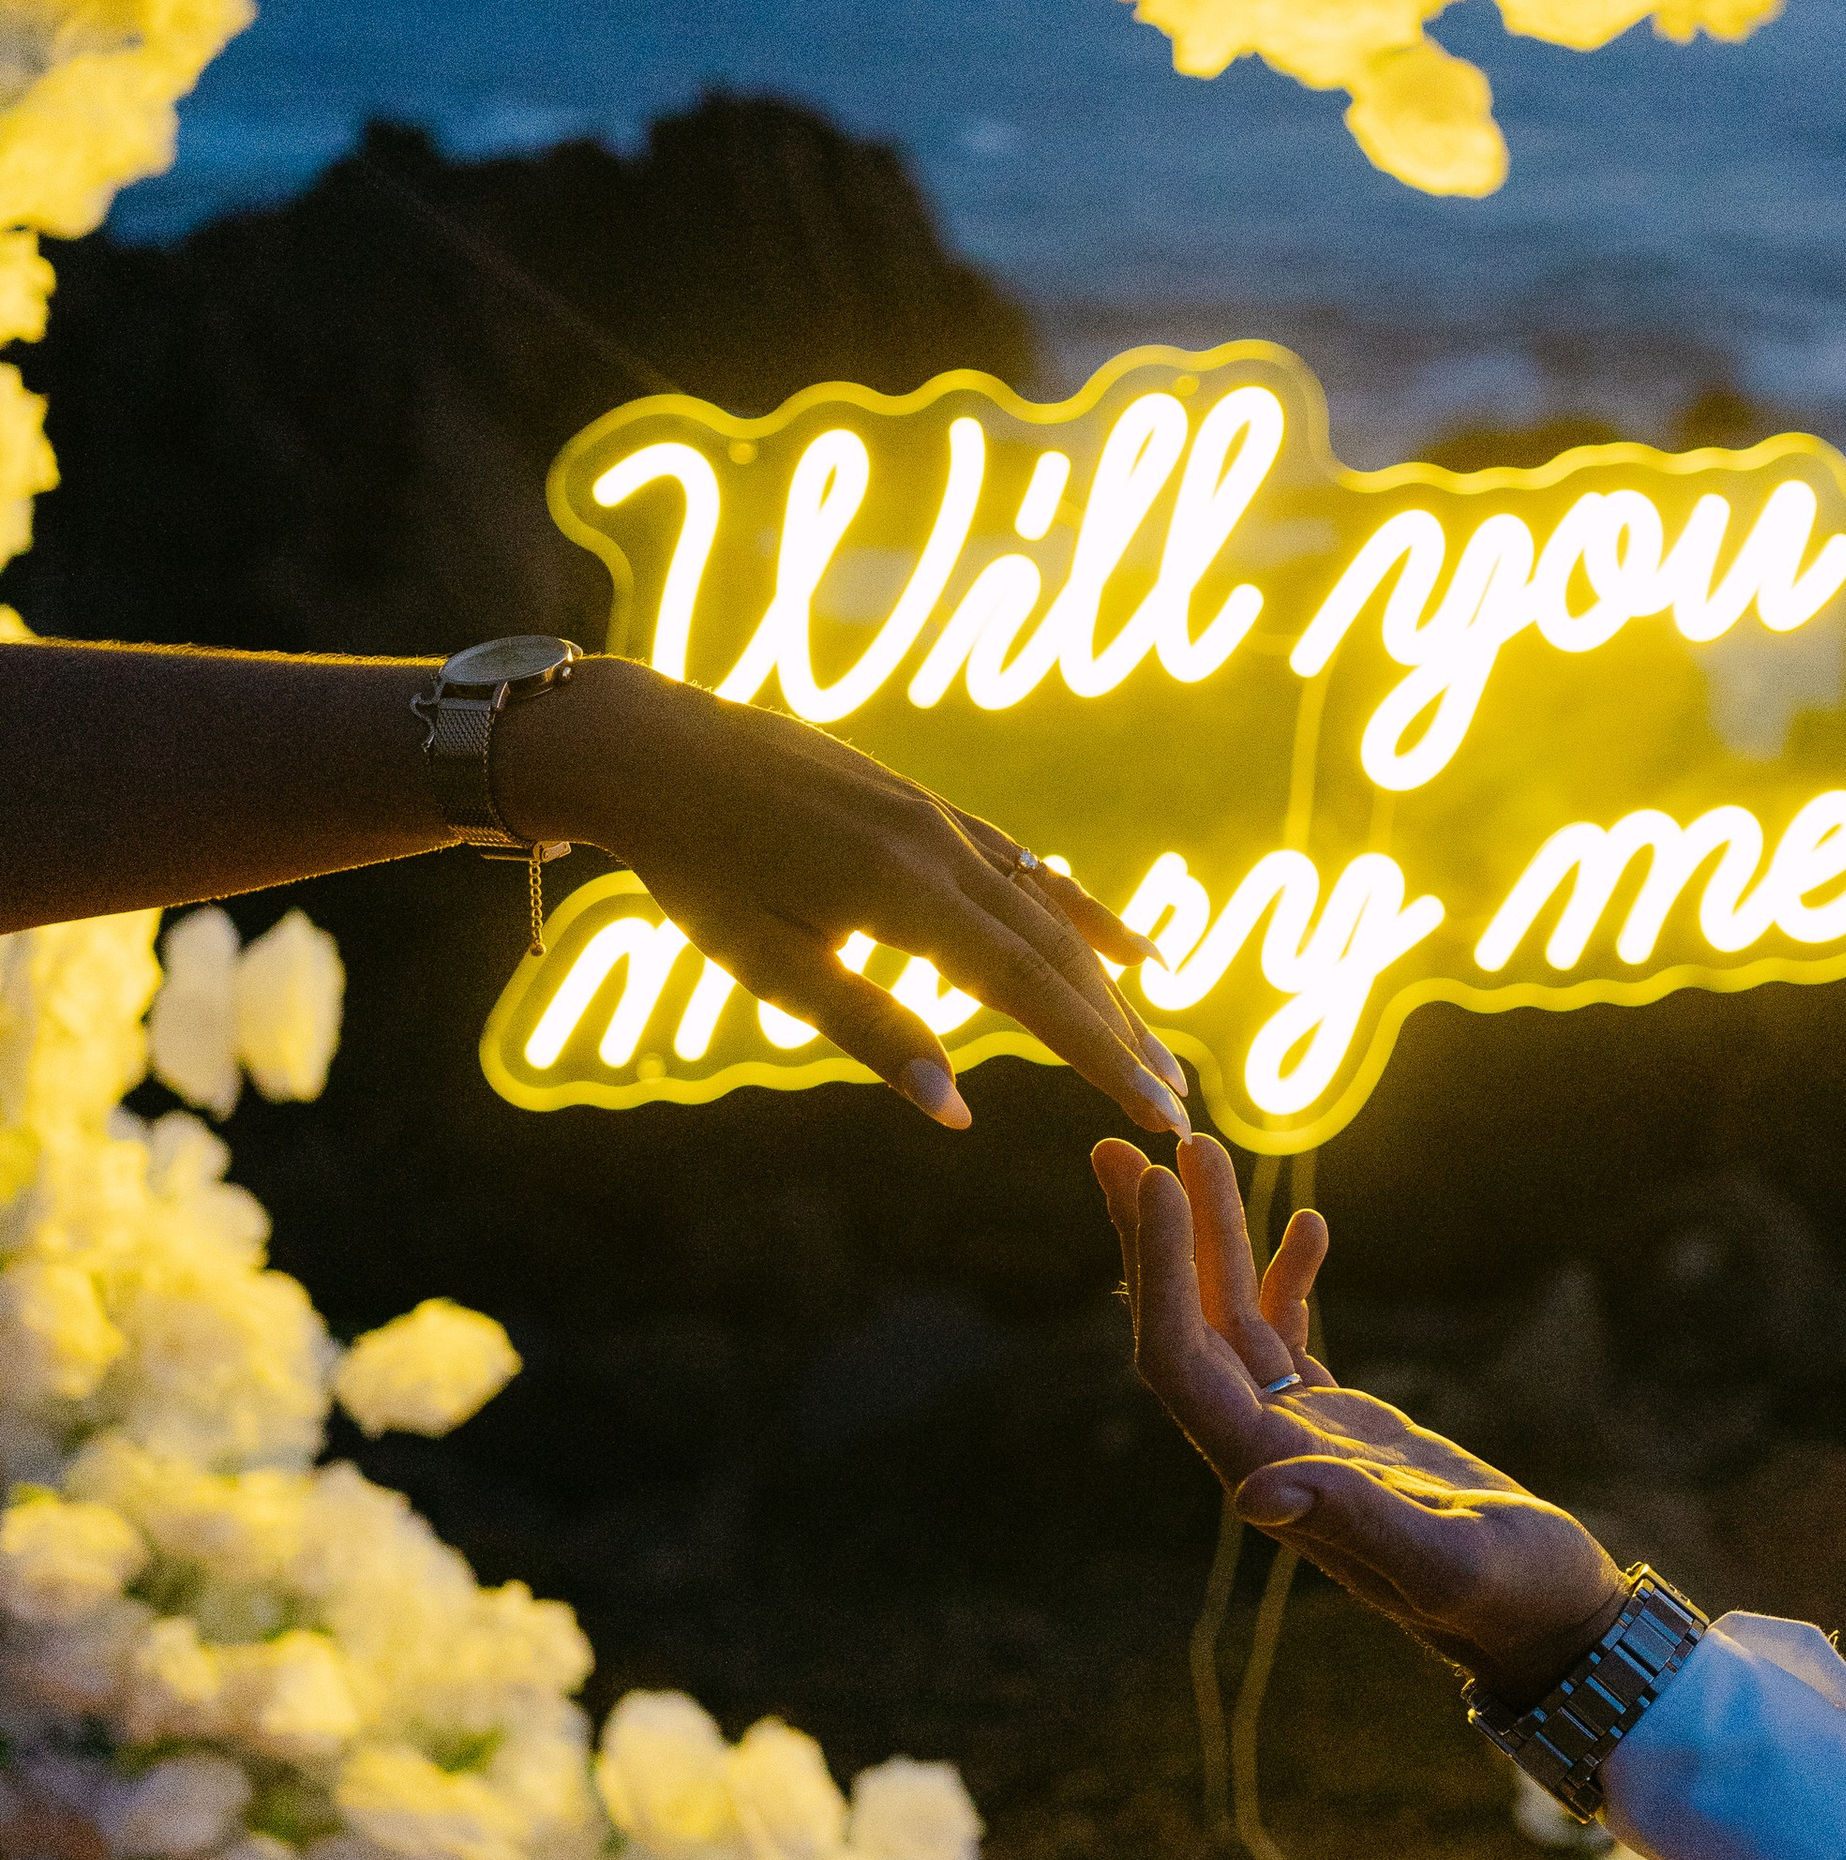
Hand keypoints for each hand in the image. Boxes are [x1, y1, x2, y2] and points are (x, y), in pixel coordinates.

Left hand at [503, 658, 1191, 1136]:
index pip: (1032, 989)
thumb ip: (869, 1029)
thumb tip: (955, 1110)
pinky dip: (1085, 913)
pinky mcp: (928, 810)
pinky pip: (1028, 870)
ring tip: (1155, 1049)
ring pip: (1051, 913)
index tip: (1157, 1111)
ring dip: (1108, 988)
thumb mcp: (768, 962)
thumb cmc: (699, 868)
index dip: (1100, 1055)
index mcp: (905, 892)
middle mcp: (943, 848)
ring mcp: (942, 821)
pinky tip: (1129, 949)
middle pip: (1058, 954)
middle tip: (1174, 1107)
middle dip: (1119, 1035)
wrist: (657, 748)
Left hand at [1091, 1131, 1626, 1702]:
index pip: (1181, 1363)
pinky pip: (1290, 1339)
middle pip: (1182, 1331)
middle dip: (1151, 1239)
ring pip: (1232, 1323)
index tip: (1153, 1181)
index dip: (1158, 1271)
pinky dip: (1289, 1278)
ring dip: (1211, 1239)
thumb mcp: (1443, 1559)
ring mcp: (1300, 1436)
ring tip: (1195, 1150)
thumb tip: (1251, 1495)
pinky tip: (1308, 1226)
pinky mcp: (1341, 1426)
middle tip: (1120, 1144)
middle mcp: (1265, 1455)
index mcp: (1272, 1477)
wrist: (1548, 1623)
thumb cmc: (1509, 1599)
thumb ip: (1355, 1521)